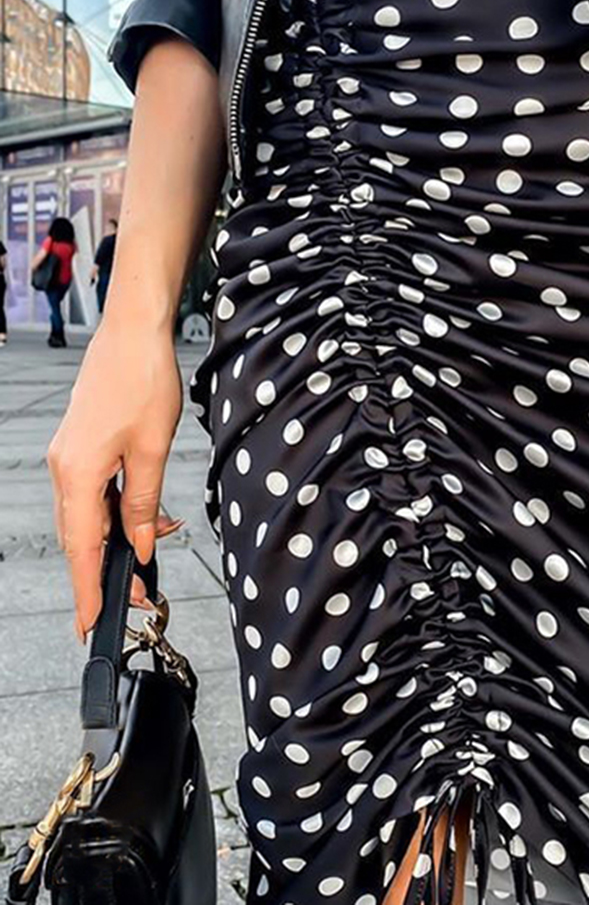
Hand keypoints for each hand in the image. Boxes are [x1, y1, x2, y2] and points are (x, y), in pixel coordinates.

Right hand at [47, 322, 184, 642]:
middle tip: (133, 599)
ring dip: (115, 542)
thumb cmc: (144, 382)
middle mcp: (65, 469)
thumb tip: (142, 543)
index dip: (88, 590)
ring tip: (146, 564)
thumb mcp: (153, 450)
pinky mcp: (82, 446)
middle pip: (81, 537)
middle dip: (106, 573)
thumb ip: (144, 503)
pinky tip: (142, 520)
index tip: (91, 625)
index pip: (81, 549)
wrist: (133, 334)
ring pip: (89, 516)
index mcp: (77, 474)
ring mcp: (70, 457)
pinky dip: (116, 513)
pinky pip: (94, 493)